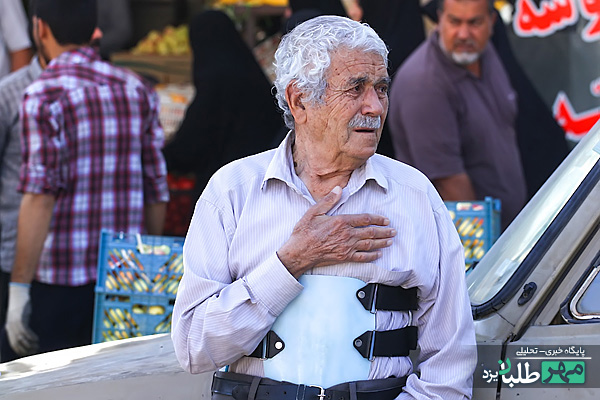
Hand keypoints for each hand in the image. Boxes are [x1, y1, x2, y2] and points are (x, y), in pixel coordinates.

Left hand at [6, 283, 38, 355]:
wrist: (18, 293)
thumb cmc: (20, 305)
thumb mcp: (19, 317)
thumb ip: (21, 325)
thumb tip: (26, 334)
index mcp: (9, 327)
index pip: (13, 343)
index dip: (20, 350)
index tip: (28, 353)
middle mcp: (10, 327)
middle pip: (16, 342)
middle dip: (25, 349)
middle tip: (34, 351)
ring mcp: (14, 323)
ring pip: (20, 338)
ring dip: (29, 344)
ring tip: (36, 346)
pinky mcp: (20, 319)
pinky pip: (25, 331)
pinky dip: (31, 336)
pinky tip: (36, 339)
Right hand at [277, 186, 395, 277]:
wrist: (299, 252)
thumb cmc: (304, 232)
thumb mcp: (313, 212)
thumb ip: (328, 201)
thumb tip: (339, 189)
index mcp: (341, 221)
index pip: (365, 219)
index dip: (378, 219)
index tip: (386, 220)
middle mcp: (347, 234)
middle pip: (371, 232)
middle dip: (384, 231)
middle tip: (393, 231)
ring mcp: (346, 247)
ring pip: (369, 245)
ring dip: (381, 242)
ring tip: (390, 241)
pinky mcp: (344, 257)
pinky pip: (362, 257)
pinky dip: (372, 256)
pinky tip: (378, 254)